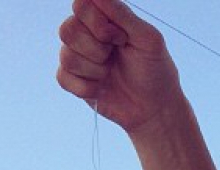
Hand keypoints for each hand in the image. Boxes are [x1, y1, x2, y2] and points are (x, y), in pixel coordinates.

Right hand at [57, 0, 180, 133]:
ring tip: (111, 74)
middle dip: (97, 49)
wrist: (155, 109)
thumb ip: (122, 14)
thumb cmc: (155, 71)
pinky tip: (101, 89)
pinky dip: (86, 87)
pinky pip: (63, 78)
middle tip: (115, 57)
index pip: (80, 5)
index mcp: (103, 19)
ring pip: (66, 56)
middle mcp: (86, 35)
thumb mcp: (148, 39)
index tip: (120, 38)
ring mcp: (79, 58)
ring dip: (95, 70)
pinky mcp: (74, 81)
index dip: (96, 23)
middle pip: (67, 30)